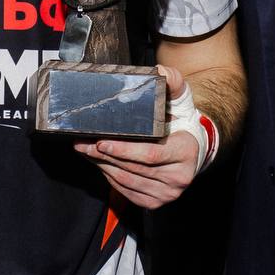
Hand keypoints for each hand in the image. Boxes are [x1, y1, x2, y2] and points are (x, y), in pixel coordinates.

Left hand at [77, 68, 204, 207]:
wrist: (193, 149)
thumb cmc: (182, 122)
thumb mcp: (181, 99)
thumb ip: (172, 82)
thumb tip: (159, 72)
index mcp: (186, 152)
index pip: (150, 154)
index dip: (123, 150)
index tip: (100, 141)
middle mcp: (179, 177)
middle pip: (133, 168)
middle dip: (103, 155)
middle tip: (81, 142)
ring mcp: (167, 193)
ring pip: (126, 180)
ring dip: (101, 166)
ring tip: (84, 150)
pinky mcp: (155, 202)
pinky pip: (125, 190)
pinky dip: (108, 176)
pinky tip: (98, 162)